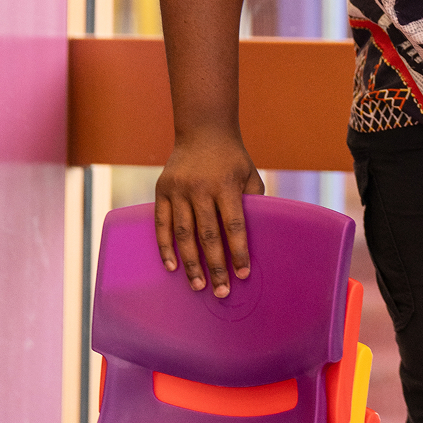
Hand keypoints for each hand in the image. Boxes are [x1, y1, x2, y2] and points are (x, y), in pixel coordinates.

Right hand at [154, 133, 264, 297]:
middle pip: (207, 235)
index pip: (234, 225)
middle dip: (215, 265)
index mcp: (226, 185)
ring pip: (183, 234)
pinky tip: (173, 267)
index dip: (238, 251)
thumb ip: (254, 202)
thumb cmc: (233, 158)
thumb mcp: (250, 174)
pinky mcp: (162, 191)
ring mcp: (178, 190)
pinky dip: (165, 248)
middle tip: (221, 292)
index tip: (243, 274)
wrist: (203, 130)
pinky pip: (161, 224)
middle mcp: (200, 188)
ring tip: (199, 285)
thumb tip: (261, 235)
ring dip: (191, 263)